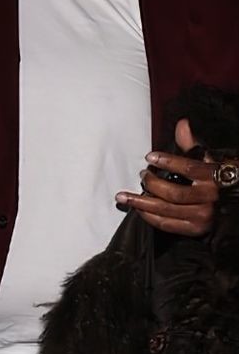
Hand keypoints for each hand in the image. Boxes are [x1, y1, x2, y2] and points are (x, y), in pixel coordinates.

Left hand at [115, 119, 219, 237]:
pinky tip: (138, 208)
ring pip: (166, 209)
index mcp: (214, 178)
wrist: (234, 204)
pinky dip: (149, 217)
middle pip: (173, 193)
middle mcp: (209, 198)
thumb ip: (192, 145)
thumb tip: (182, 124)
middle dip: (151, 184)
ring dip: (142, 202)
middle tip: (141, 175)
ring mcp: (202, 216)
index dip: (168, 162)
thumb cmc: (216, 179)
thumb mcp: (208, 161)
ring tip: (126, 196)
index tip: (150, 157)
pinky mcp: (195, 229)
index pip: (188, 168)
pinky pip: (166, 224)